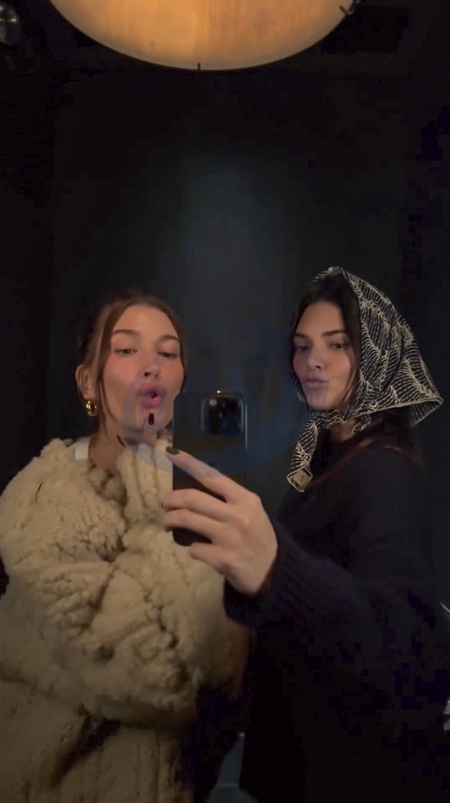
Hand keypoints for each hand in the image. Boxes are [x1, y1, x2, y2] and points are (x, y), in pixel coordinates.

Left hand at [162, 450, 277, 595]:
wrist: (275, 572)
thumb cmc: (259, 538)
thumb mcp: (252, 511)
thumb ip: (229, 501)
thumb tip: (194, 494)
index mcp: (245, 499)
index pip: (212, 476)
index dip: (190, 464)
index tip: (172, 454)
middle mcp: (237, 515)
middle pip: (192, 498)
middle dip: (171, 499)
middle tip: (165, 503)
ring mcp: (229, 537)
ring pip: (186, 520)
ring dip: (170, 520)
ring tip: (168, 523)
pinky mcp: (223, 559)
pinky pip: (194, 548)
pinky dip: (191, 548)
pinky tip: (197, 550)